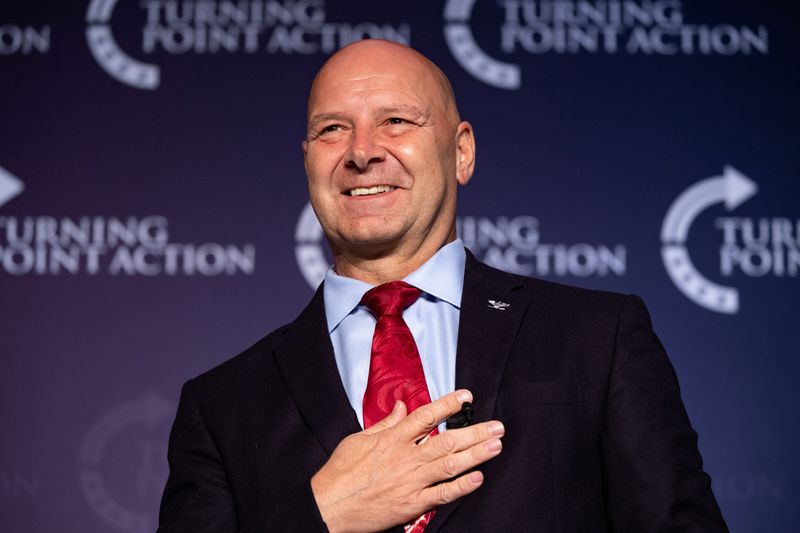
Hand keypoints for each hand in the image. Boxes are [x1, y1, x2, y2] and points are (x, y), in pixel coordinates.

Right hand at [310, 389, 503, 532]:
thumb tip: (403, 408)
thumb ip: (385, 424)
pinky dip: (461, 486)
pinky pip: (442, 495)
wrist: (329, 505)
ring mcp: (411, 481)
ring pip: (450, 464)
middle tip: (497, 426)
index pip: (426, 416)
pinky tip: (477, 478)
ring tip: (495, 446)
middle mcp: (406, 457)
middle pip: (447, 440)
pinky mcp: (411, 504)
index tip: (467, 397)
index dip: (448, 404)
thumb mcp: (359, 439)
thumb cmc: (341, 472)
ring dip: (476, 454)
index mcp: (393, 438)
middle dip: (475, 432)